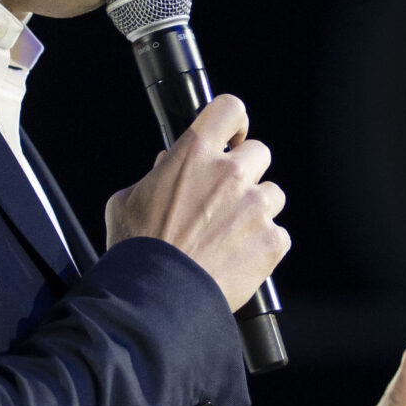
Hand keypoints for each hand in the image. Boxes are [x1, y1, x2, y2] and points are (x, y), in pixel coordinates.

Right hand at [104, 93, 289, 311]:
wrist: (158, 297)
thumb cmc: (138, 251)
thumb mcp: (127, 201)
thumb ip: (154, 177)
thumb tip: (168, 167)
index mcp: (194, 154)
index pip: (229, 108)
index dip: (234, 120)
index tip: (232, 136)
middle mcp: (229, 174)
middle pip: (259, 152)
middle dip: (245, 172)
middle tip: (226, 197)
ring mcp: (255, 207)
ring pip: (273, 193)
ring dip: (257, 209)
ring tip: (231, 234)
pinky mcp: (271, 240)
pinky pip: (278, 234)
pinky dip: (263, 244)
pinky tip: (239, 257)